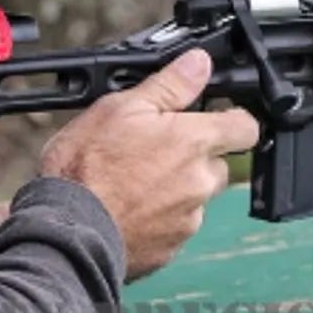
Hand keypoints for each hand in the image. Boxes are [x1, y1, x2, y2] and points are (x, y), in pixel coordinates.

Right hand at [39, 49, 258, 279]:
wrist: (65, 232)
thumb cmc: (87, 168)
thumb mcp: (121, 108)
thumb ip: (170, 85)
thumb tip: (200, 62)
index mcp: (195, 143)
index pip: (246, 128)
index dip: (233, 120)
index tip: (214, 119)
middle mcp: (201, 183)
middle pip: (218, 164)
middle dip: (195, 158)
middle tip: (155, 152)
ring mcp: (187, 220)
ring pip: (195, 198)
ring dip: (175, 190)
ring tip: (132, 183)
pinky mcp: (169, 249)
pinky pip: (174, 228)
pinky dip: (157, 220)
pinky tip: (126, 210)